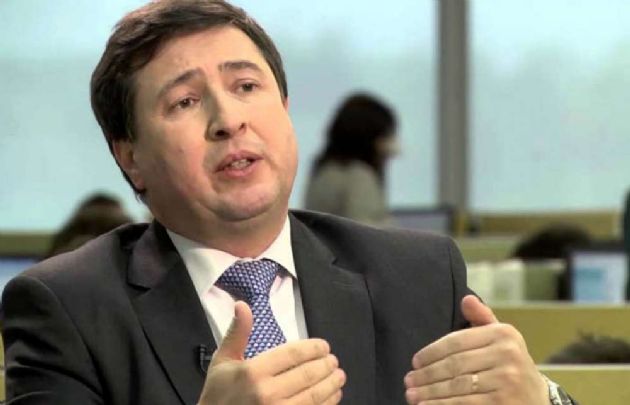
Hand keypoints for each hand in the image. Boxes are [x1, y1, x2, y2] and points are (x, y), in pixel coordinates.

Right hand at [198, 301, 345, 404]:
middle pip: (308, 374)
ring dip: (331, 384)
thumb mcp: (222, 361)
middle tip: (333, 360)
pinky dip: (328, 402)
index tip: (324, 346)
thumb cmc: (217, 394)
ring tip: (338, 375)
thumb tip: (242, 305)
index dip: (314, 348)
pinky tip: (333, 395)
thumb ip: (237, 333)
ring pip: (315, 396)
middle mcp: (267, 393)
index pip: (293, 354)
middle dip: (326, 365)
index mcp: (253, 372)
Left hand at [404, 295, 548, 403]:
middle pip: (455, 365)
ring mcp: (507, 380)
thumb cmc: (511, 366)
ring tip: (412, 395)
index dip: (431, 352)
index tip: (414, 362)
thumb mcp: (502, 339)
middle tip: (408, 381)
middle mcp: (507, 354)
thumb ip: (482, 319)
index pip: (457, 341)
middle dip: (427, 374)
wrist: (539, 399)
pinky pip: (464, 403)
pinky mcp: (503, 403)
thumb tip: (466, 299)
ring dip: (430, 392)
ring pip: (457, 386)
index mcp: (503, 334)